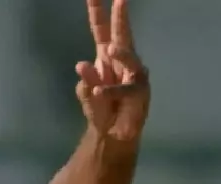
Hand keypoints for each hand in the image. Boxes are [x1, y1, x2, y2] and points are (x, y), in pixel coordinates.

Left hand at [77, 0, 149, 141]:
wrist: (112, 134)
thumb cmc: (102, 108)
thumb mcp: (87, 94)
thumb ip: (86, 80)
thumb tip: (81, 64)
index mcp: (106, 57)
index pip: (101, 31)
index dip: (97, 13)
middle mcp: (122, 62)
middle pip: (121, 36)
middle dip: (121, 18)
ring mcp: (133, 75)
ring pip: (129, 59)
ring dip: (121, 54)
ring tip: (110, 49)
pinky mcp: (139, 93)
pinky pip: (124, 89)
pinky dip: (110, 90)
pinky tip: (98, 91)